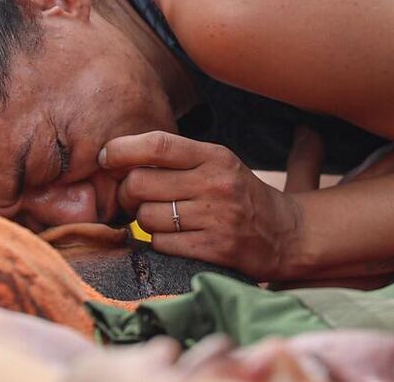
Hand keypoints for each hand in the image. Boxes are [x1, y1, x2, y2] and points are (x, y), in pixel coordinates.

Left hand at [102, 131, 304, 279]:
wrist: (285, 233)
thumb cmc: (237, 194)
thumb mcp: (216, 163)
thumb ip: (174, 158)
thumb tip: (115, 157)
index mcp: (214, 156)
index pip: (157, 144)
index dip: (122, 150)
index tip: (107, 158)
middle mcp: (215, 183)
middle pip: (140, 183)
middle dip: (126, 193)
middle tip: (134, 199)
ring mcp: (216, 218)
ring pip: (146, 217)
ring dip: (143, 221)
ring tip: (161, 219)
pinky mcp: (215, 249)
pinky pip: (161, 244)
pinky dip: (159, 243)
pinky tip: (174, 238)